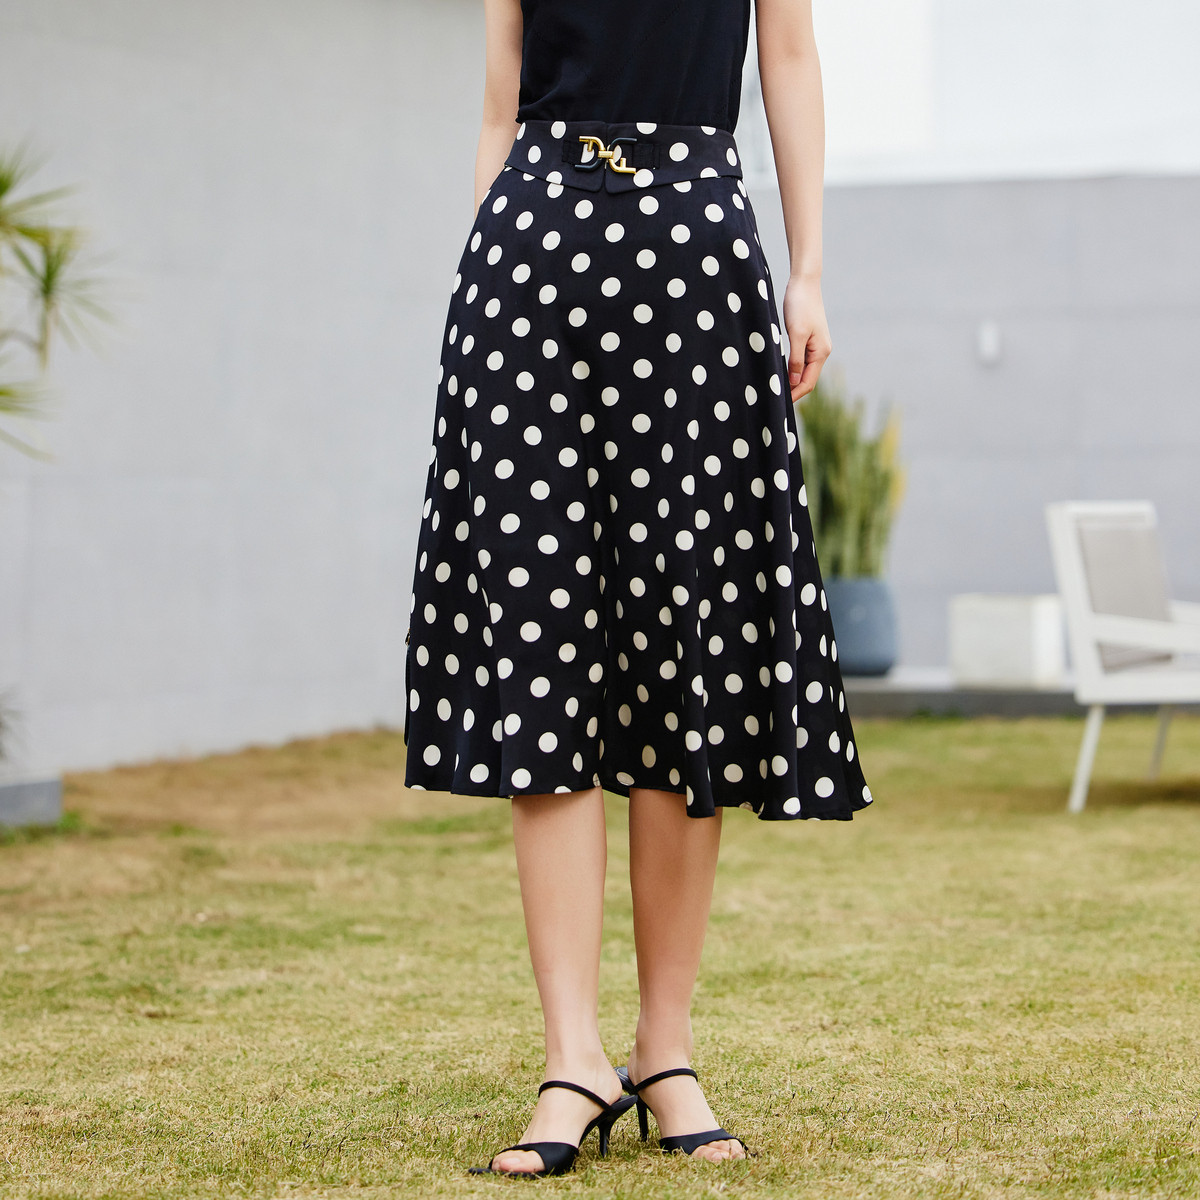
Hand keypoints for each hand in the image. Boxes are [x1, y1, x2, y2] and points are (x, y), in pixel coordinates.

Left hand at [782, 275, 831, 401]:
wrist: (804, 283)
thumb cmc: (800, 306)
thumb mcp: (796, 334)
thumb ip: (796, 359)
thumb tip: (794, 381)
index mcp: (821, 352)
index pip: (808, 382)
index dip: (794, 395)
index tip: (779, 404)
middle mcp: (821, 352)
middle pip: (807, 379)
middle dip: (793, 391)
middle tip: (775, 402)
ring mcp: (816, 346)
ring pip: (803, 371)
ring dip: (792, 381)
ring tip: (776, 390)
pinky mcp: (808, 340)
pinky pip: (800, 361)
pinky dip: (791, 369)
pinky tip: (780, 373)